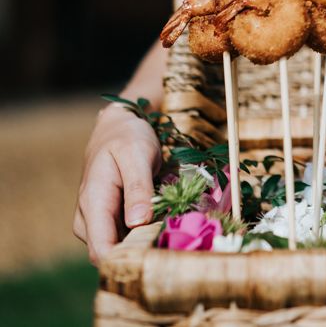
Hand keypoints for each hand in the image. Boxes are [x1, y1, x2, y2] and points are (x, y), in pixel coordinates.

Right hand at [74, 104, 160, 264]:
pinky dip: (144, 234)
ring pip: (120, 248)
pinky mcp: (109, 220)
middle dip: (141, 253)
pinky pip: (125, 237)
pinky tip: (164, 225)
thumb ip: (138, 187)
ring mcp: (97, 221)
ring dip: (144, 244)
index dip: (128, 259)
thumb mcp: (137, 154)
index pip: (101, 250)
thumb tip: (138, 222)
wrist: (117, 127)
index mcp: (93, 203)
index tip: (158, 253)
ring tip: (173, 230)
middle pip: (112, 254)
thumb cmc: (128, 137)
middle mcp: (89, 218)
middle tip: (174, 241)